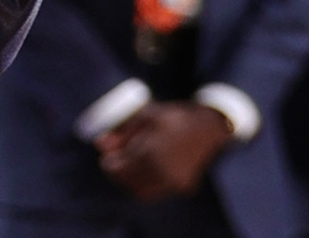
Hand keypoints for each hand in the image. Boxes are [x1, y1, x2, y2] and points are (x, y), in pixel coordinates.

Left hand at [97, 101, 232, 200]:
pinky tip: (148, 168)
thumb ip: (121, 131)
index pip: (116, 168)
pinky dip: (147, 184)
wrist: (209, 128)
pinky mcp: (183, 187)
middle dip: (118, 173)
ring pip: (141, 192)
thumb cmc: (174, 118)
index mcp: (149, 153)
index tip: (107, 155)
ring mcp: (174, 182)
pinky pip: (157, 191)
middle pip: (127, 182)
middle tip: (116, 161)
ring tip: (131, 165)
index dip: (107, 162)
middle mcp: (161, 172)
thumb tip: (99, 144)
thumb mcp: (145, 116)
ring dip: (131, 182)